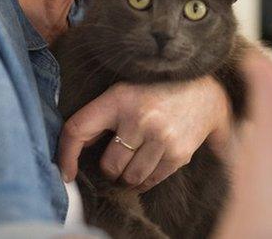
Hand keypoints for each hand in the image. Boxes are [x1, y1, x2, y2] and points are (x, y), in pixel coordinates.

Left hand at [58, 76, 232, 190]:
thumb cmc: (157, 93)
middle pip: (108, 165)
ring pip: (130, 177)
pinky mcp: (178, 153)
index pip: (78, 129)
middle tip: (118, 160)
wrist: (206, 93)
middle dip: (110, 169)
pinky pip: (151, 180)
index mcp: (118, 98)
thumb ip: (101, 116)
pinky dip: (146, 180)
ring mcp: (160, 137)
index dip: (66, 155)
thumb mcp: (126, 92)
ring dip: (128, 176)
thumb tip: (76, 148)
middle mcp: (139, 117)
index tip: (67, 173)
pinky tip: (149, 165)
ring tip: (135, 163)